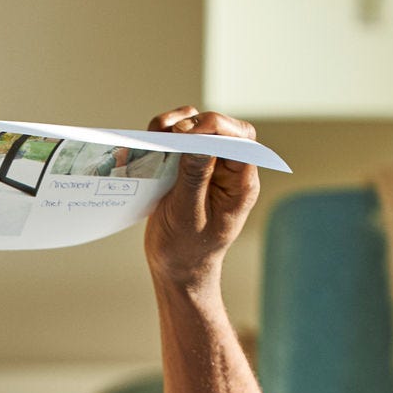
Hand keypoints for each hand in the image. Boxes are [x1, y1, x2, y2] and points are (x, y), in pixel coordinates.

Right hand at [142, 107, 260, 289]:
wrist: (176, 269)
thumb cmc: (186, 250)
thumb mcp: (188, 216)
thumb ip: (194, 177)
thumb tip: (197, 139)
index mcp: (240, 184)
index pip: (240, 141)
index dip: (216, 128)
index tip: (187, 133)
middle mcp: (228, 171)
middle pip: (222, 128)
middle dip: (197, 123)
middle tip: (172, 133)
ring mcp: (208, 168)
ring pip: (200, 128)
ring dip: (179, 123)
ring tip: (158, 131)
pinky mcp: (187, 169)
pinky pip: (180, 141)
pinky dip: (166, 134)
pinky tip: (152, 138)